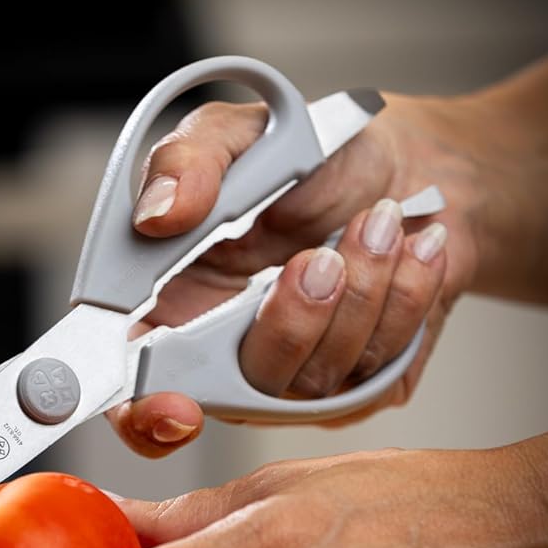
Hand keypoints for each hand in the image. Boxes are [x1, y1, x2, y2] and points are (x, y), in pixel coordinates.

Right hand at [109, 91, 480, 455]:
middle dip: (289, 325)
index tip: (176, 405)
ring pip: (314, 380)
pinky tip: (412, 248)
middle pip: (235, 396)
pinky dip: (403, 299)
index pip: (132, 392)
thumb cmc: (316, 161)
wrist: (415, 168)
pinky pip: (378, 372)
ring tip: (378, 222)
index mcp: (170, 306)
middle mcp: (226, 356)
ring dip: (358, 293)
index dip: (141, 414)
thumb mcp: (238, 133)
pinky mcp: (363, 385)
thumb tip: (158, 215)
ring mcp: (295, 379)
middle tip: (323, 256)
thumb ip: (187, 162)